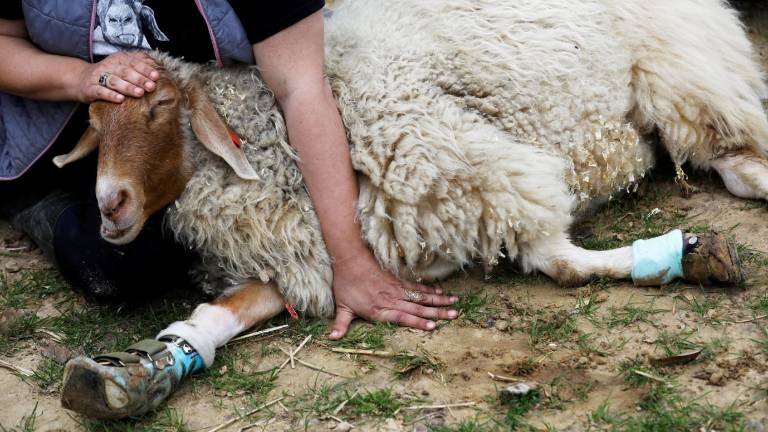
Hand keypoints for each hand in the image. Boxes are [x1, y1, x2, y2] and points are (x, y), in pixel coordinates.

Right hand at [72, 52, 158, 102]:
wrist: (80, 79)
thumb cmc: (109, 73)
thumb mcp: (123, 64)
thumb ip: (138, 61)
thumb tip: (155, 63)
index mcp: (119, 59)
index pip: (133, 62)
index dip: (145, 69)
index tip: (156, 76)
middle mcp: (108, 66)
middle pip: (125, 71)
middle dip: (139, 79)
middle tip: (151, 87)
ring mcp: (98, 77)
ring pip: (114, 81)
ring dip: (128, 87)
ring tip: (140, 93)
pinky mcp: (90, 89)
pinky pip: (100, 91)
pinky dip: (110, 95)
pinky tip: (120, 99)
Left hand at [328, 249, 458, 338]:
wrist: (350, 258)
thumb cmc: (346, 284)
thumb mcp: (341, 306)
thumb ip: (341, 324)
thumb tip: (332, 339)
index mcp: (379, 309)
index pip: (402, 317)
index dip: (418, 322)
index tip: (433, 326)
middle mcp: (391, 300)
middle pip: (418, 307)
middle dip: (437, 312)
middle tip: (454, 316)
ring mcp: (397, 289)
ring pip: (421, 297)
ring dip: (439, 301)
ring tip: (454, 305)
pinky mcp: (399, 281)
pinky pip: (417, 287)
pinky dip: (431, 291)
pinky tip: (442, 294)